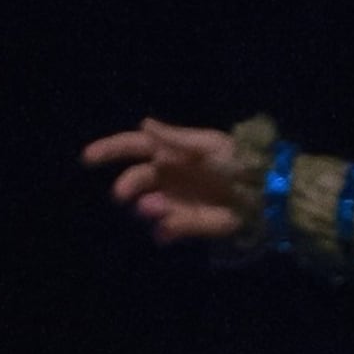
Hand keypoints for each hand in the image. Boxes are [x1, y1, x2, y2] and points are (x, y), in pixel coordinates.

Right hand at [83, 117, 252, 244]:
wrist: (265, 193)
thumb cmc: (239, 162)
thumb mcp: (210, 145)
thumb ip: (176, 139)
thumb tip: (144, 123)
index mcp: (172, 152)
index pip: (134, 147)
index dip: (111, 150)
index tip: (88, 157)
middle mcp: (169, 176)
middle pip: (137, 178)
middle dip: (127, 185)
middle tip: (123, 195)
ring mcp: (176, 201)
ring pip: (149, 206)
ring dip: (148, 208)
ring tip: (156, 209)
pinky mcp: (188, 224)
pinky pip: (168, 229)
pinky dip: (165, 230)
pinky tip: (167, 230)